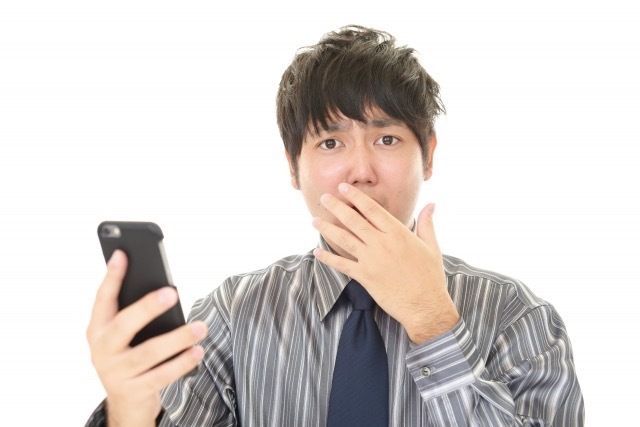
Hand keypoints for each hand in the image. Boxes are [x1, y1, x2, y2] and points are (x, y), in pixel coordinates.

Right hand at [86, 250, 206, 426]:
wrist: (125, 404)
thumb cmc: (129, 356)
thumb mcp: (123, 335)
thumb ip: (134, 312)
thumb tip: (164, 285)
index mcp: (98, 329)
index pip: (103, 298)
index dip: (112, 276)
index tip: (123, 254)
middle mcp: (102, 350)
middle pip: (124, 325)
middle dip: (147, 307)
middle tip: (172, 292)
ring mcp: (116, 372)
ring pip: (149, 352)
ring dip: (178, 338)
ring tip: (200, 327)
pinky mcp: (134, 391)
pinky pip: (162, 375)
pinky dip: (182, 362)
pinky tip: (198, 351)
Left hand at [312, 183, 458, 343]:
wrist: (426, 306)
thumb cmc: (430, 277)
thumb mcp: (432, 246)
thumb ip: (427, 223)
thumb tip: (431, 204)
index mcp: (398, 233)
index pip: (372, 209)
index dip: (355, 197)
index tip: (343, 188)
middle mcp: (382, 243)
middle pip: (354, 220)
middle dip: (336, 207)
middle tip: (323, 198)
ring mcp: (372, 260)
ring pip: (344, 239)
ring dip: (327, 229)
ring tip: (315, 220)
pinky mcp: (365, 277)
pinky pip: (342, 265)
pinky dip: (328, 258)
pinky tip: (317, 251)